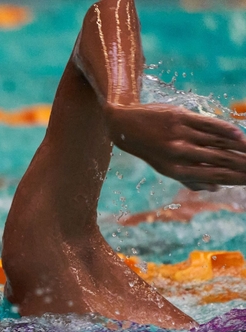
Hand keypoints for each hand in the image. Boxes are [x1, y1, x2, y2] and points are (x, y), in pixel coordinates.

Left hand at [105, 103, 245, 190]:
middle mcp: (178, 154)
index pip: (214, 176)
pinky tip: (240, 135)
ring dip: (240, 147)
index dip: (236, 178)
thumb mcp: (165, 167)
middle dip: (243, 164)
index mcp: (175, 170)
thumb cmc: (149, 147)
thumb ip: (189, 177)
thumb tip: (216, 187)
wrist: (123, 125)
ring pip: (217, 142)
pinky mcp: (180, 117)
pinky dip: (225, 130)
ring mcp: (179, 134)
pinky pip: (208, 124)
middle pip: (220, 160)